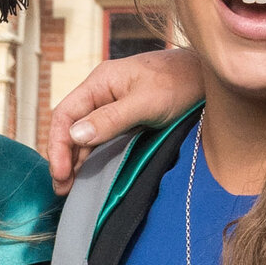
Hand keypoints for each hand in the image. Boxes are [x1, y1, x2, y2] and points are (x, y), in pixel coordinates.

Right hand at [38, 47, 203, 187]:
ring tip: (72, 187)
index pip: (65, 114)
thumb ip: (110, 119)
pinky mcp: (126, 118)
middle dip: (64, 157)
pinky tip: (91, 172)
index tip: (61, 173)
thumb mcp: (146, 102)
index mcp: (99, 82)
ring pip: (85, 135)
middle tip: (63, 188)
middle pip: (71, 127)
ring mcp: (113, 105)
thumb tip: (75, 136)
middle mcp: (101, 93)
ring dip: (77, 160)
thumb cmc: (180, 82)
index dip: (57, 145)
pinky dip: (93, 156)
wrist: (207, 76)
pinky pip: (102, 138)